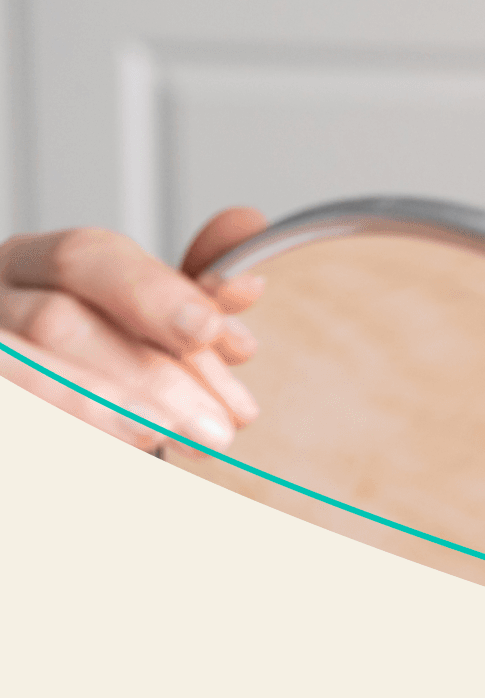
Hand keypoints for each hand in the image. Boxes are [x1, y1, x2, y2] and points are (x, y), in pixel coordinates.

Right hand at [0, 207, 269, 454]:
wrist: (60, 418)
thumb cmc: (100, 365)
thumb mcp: (147, 320)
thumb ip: (192, 285)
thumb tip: (249, 240)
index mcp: (33, 265)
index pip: (86, 256)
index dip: (153, 291)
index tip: (213, 332)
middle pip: (58, 321)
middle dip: (150, 372)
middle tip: (221, 423)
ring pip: (27, 376)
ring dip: (115, 412)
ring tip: (193, 442)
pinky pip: (24, 417)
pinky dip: (80, 435)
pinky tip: (136, 456)